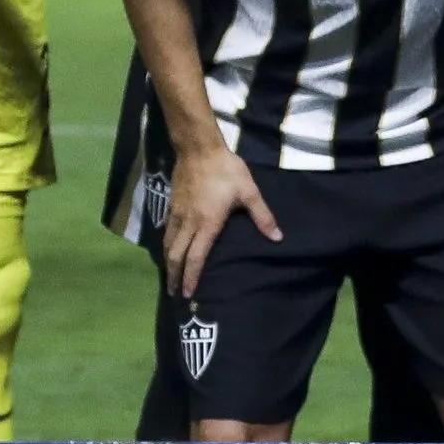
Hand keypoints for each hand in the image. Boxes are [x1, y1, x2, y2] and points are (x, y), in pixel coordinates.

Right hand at [156, 138, 277, 298]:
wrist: (199, 148)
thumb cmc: (226, 170)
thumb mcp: (249, 192)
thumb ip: (262, 216)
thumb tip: (278, 237)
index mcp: (207, 223)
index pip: (196, 257)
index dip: (191, 277)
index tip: (189, 294)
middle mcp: (188, 222)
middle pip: (176, 256)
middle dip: (175, 277)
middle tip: (176, 294)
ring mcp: (177, 214)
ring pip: (168, 245)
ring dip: (168, 263)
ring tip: (170, 278)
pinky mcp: (171, 205)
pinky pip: (166, 232)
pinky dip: (166, 246)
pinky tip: (169, 250)